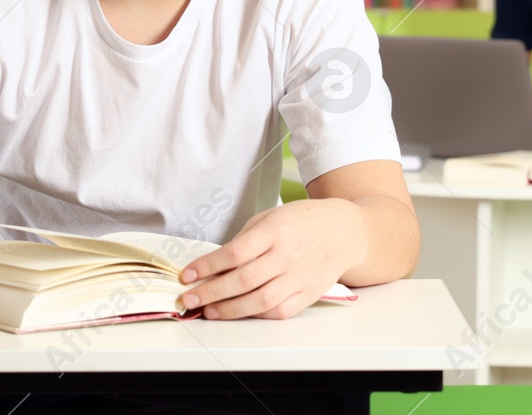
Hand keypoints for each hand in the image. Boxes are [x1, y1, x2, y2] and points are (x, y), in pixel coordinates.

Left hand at [177, 199, 360, 320]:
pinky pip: (278, 311)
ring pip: (259, 301)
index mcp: (275, 231)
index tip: (187, 275)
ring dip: (229, 310)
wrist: (344, 232)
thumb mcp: (271, 217)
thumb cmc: (302, 221)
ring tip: (208, 311)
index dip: (207, 266)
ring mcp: (299, 278)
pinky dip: (256, 314)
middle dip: (211, 292)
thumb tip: (215, 265)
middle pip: (243, 280)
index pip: (234, 252)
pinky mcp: (308, 294)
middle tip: (188, 299)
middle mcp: (287, 256)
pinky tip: (239, 312)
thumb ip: (245, 239)